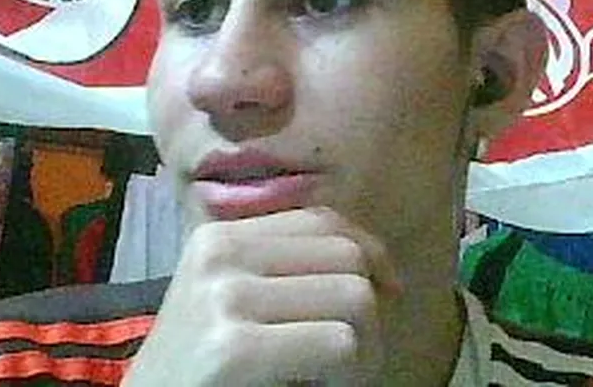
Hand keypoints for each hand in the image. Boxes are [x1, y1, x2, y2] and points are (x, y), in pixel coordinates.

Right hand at [122, 207, 401, 385]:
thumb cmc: (204, 371)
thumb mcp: (236, 302)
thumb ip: (287, 271)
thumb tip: (381, 266)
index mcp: (220, 236)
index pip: (323, 220)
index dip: (371, 255)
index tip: (388, 295)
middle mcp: (220, 254)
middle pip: (347, 256)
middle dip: (371, 306)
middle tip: (356, 355)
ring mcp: (224, 297)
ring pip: (354, 296)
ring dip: (366, 347)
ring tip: (339, 375)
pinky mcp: (233, 347)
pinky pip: (339, 343)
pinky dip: (350, 374)